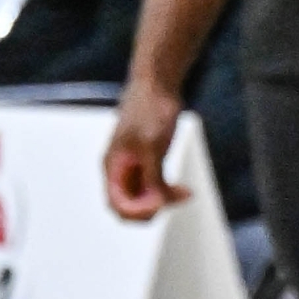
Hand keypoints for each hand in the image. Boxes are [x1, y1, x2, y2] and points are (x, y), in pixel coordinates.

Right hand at [103, 78, 187, 221]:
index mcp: (112, 167)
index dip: (137, 212)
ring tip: (185, 194)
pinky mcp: (147, 161)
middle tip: (176, 198)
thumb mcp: (152, 146)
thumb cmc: (150, 111)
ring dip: (163, 201)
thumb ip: (152, 176)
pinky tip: (186, 191)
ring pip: (144, 198)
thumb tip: (155, 203)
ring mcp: (133, 166)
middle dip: (151, 208)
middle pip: (130, 206)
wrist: (157, 86)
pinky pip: (154, 187)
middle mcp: (119, 170)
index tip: (159, 204)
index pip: (117, 204)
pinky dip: (168, 192)